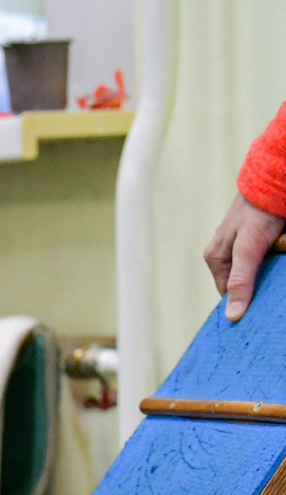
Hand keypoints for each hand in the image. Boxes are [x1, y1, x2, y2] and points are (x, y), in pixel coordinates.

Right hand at [206, 193, 285, 321]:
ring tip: (278, 258)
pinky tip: (281, 251)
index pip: (228, 292)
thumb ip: (241, 281)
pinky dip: (277, 257)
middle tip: (274, 281)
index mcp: (215, 258)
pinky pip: (267, 255)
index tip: (262, 306)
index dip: (244, 300)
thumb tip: (233, 316)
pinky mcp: (259, 236)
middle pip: (243, 280)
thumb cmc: (259, 212)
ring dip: (272, 268)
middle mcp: (226, 253)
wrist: (275, 178)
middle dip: (260, 282)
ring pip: (258, 268)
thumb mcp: (249, 250)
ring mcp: (243, 244)